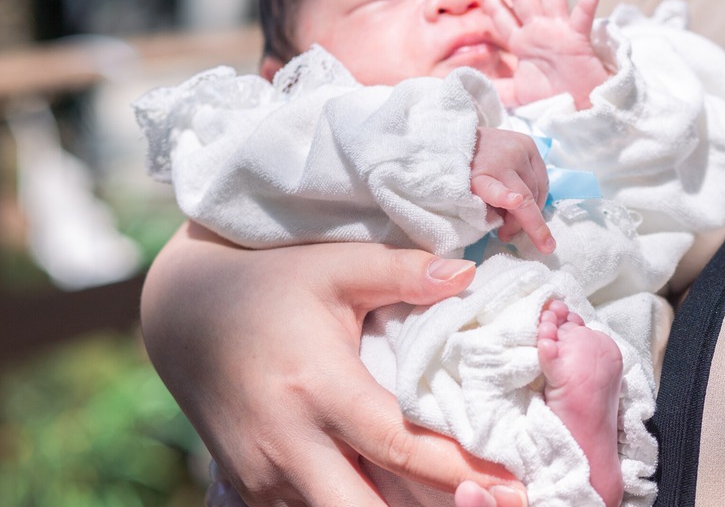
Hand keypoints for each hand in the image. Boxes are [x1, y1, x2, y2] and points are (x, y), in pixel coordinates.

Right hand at [141, 222, 527, 505]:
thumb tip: (468, 275)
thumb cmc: (270, 283)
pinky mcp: (253, 489)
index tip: (514, 483)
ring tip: (462, 502)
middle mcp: (289, 445)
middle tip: (495, 503)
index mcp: (318, 387)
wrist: (185, 315)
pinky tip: (404, 499)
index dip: (460, 471)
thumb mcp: (336, 265)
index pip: (400, 446)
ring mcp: (265, 476)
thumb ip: (403, 271)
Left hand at [471, 126, 554, 252]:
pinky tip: (526, 202)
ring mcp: (518, 149)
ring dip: (532, 209)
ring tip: (514, 218)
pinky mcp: (528, 144)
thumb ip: (488, 214)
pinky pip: (542, 178)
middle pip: (526, 197)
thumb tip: (510, 228)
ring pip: (538, 189)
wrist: (459, 139)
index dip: (505, 197)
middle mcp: (502, 159)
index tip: (515, 201)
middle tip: (508, 235)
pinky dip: (537, 194)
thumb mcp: (467, 198)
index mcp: (480, 175)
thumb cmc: (463, 176)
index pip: (493, 189)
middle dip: (527, 224)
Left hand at [476, 0, 608, 108]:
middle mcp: (540, 32)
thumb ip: (495, 88)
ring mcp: (560, 32)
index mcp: (524, 43)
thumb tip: (466, 85)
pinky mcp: (577, 39)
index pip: (503, 16)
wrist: (579, 111)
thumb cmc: (553, 99)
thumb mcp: (518, 94)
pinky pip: (584, 15)